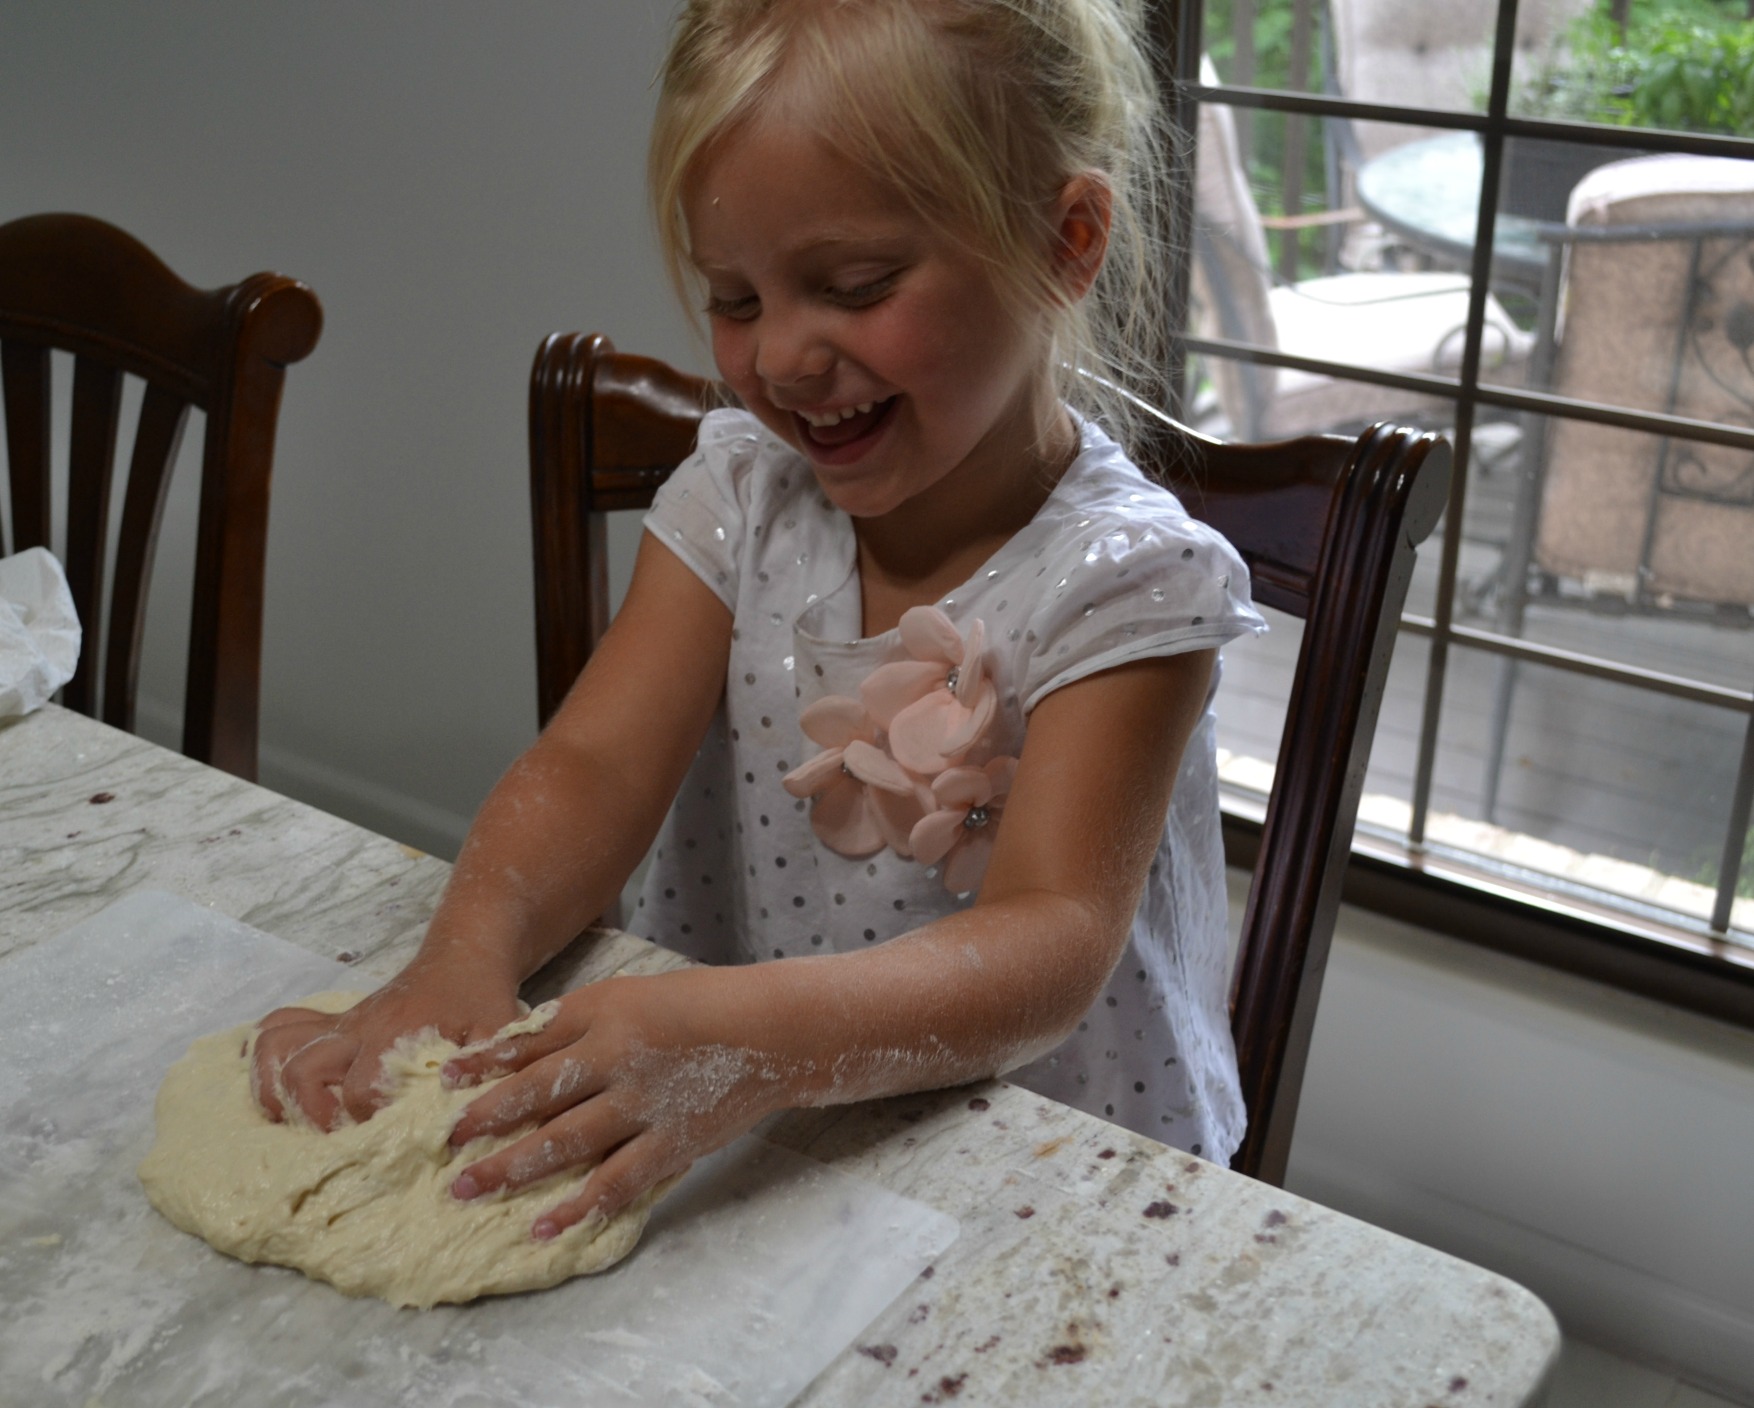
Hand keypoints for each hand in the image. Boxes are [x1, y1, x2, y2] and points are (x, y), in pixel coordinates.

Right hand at [252, 960, 521, 1130]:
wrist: (465, 954)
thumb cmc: (482, 999)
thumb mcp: (499, 1031)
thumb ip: (489, 1070)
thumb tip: (469, 1121)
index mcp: (396, 1036)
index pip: (362, 1090)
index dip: (368, 1120)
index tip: (387, 1140)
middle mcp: (358, 1030)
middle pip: (304, 1071)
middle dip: (311, 1112)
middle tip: (335, 1137)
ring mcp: (340, 1026)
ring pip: (277, 1047)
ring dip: (273, 1087)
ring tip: (289, 1119)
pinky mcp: (334, 1024)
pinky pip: (280, 1027)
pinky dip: (264, 1056)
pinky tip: (274, 1087)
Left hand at [441, 969, 784, 1239]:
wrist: (769, 1028)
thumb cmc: (695, 1005)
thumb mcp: (631, 995)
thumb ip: (578, 1023)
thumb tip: (517, 1052)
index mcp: (605, 1016)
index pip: (533, 1044)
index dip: (486, 1065)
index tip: (445, 1084)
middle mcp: (617, 1059)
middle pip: (539, 1095)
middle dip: (486, 1122)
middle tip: (445, 1148)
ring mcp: (644, 1104)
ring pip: (568, 1141)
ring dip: (515, 1167)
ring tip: (471, 1190)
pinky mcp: (672, 1141)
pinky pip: (619, 1181)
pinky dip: (581, 1206)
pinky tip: (546, 1226)